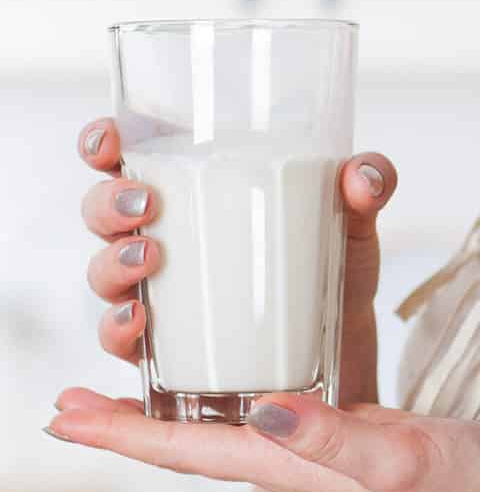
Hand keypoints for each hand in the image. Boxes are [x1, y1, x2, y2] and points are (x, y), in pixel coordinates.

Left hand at [44, 388, 479, 491]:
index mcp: (289, 464)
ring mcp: (313, 451)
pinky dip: (224, 398)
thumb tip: (261, 410)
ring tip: (126, 390)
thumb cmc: (461, 487)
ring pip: (217, 430)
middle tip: (68, 402)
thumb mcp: (399, 456)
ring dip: (164, 413)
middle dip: (124, 425)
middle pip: (186, 442)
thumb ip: (334, 438)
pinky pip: (260, 417)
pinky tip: (231, 383)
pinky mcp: (340, 436)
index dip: (122, 432)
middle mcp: (289, 460)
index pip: (186, 448)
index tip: (63, 414)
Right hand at [76, 118, 397, 406]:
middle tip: (145, 205)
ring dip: (111, 263)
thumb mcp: (352, 225)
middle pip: (102, 212)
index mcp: (193, 195)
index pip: (128, 158)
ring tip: (149, 257)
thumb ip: (364, 189)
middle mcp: (161, 240)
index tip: (111, 139)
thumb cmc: (331, 271)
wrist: (344, 351)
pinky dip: (118, 328)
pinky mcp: (167, 349)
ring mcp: (159, 295)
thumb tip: (363, 175)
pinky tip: (141, 319)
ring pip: (102, 273)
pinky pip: (121, 341)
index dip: (103, 143)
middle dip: (106, 204)